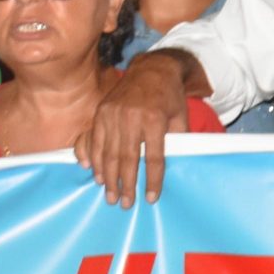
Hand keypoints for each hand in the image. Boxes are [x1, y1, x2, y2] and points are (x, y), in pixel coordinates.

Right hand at [78, 54, 191, 205]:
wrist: (152, 69)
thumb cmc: (170, 97)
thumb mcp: (180, 117)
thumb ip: (175, 141)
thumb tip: (168, 169)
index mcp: (155, 119)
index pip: (153, 158)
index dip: (152, 180)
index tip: (151, 198)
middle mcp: (131, 117)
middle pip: (127, 159)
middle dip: (125, 184)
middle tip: (125, 204)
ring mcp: (113, 113)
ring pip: (107, 152)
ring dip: (108, 177)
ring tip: (110, 195)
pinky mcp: (101, 111)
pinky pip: (93, 139)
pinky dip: (93, 158)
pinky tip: (95, 174)